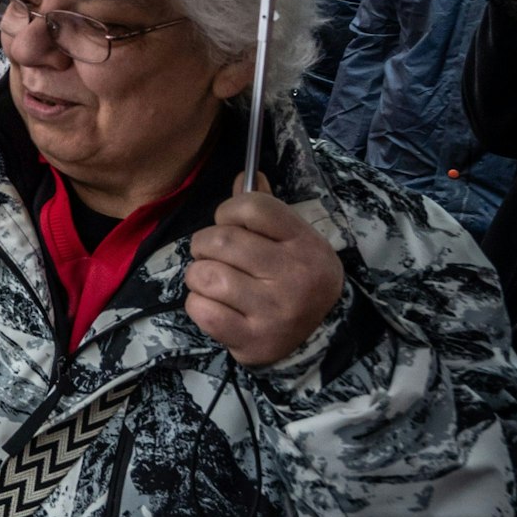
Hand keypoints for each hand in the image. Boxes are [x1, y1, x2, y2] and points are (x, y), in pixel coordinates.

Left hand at [185, 174, 344, 367]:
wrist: (317, 338)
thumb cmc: (293, 277)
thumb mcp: (291, 240)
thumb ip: (265, 208)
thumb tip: (245, 176)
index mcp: (307, 245)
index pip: (252, 206)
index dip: (228, 210)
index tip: (229, 223)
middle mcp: (295, 278)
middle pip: (220, 240)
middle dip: (205, 244)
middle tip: (214, 254)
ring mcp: (275, 312)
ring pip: (205, 275)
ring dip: (198, 275)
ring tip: (214, 280)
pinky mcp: (253, 340)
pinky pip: (200, 309)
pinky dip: (198, 304)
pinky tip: (216, 305)